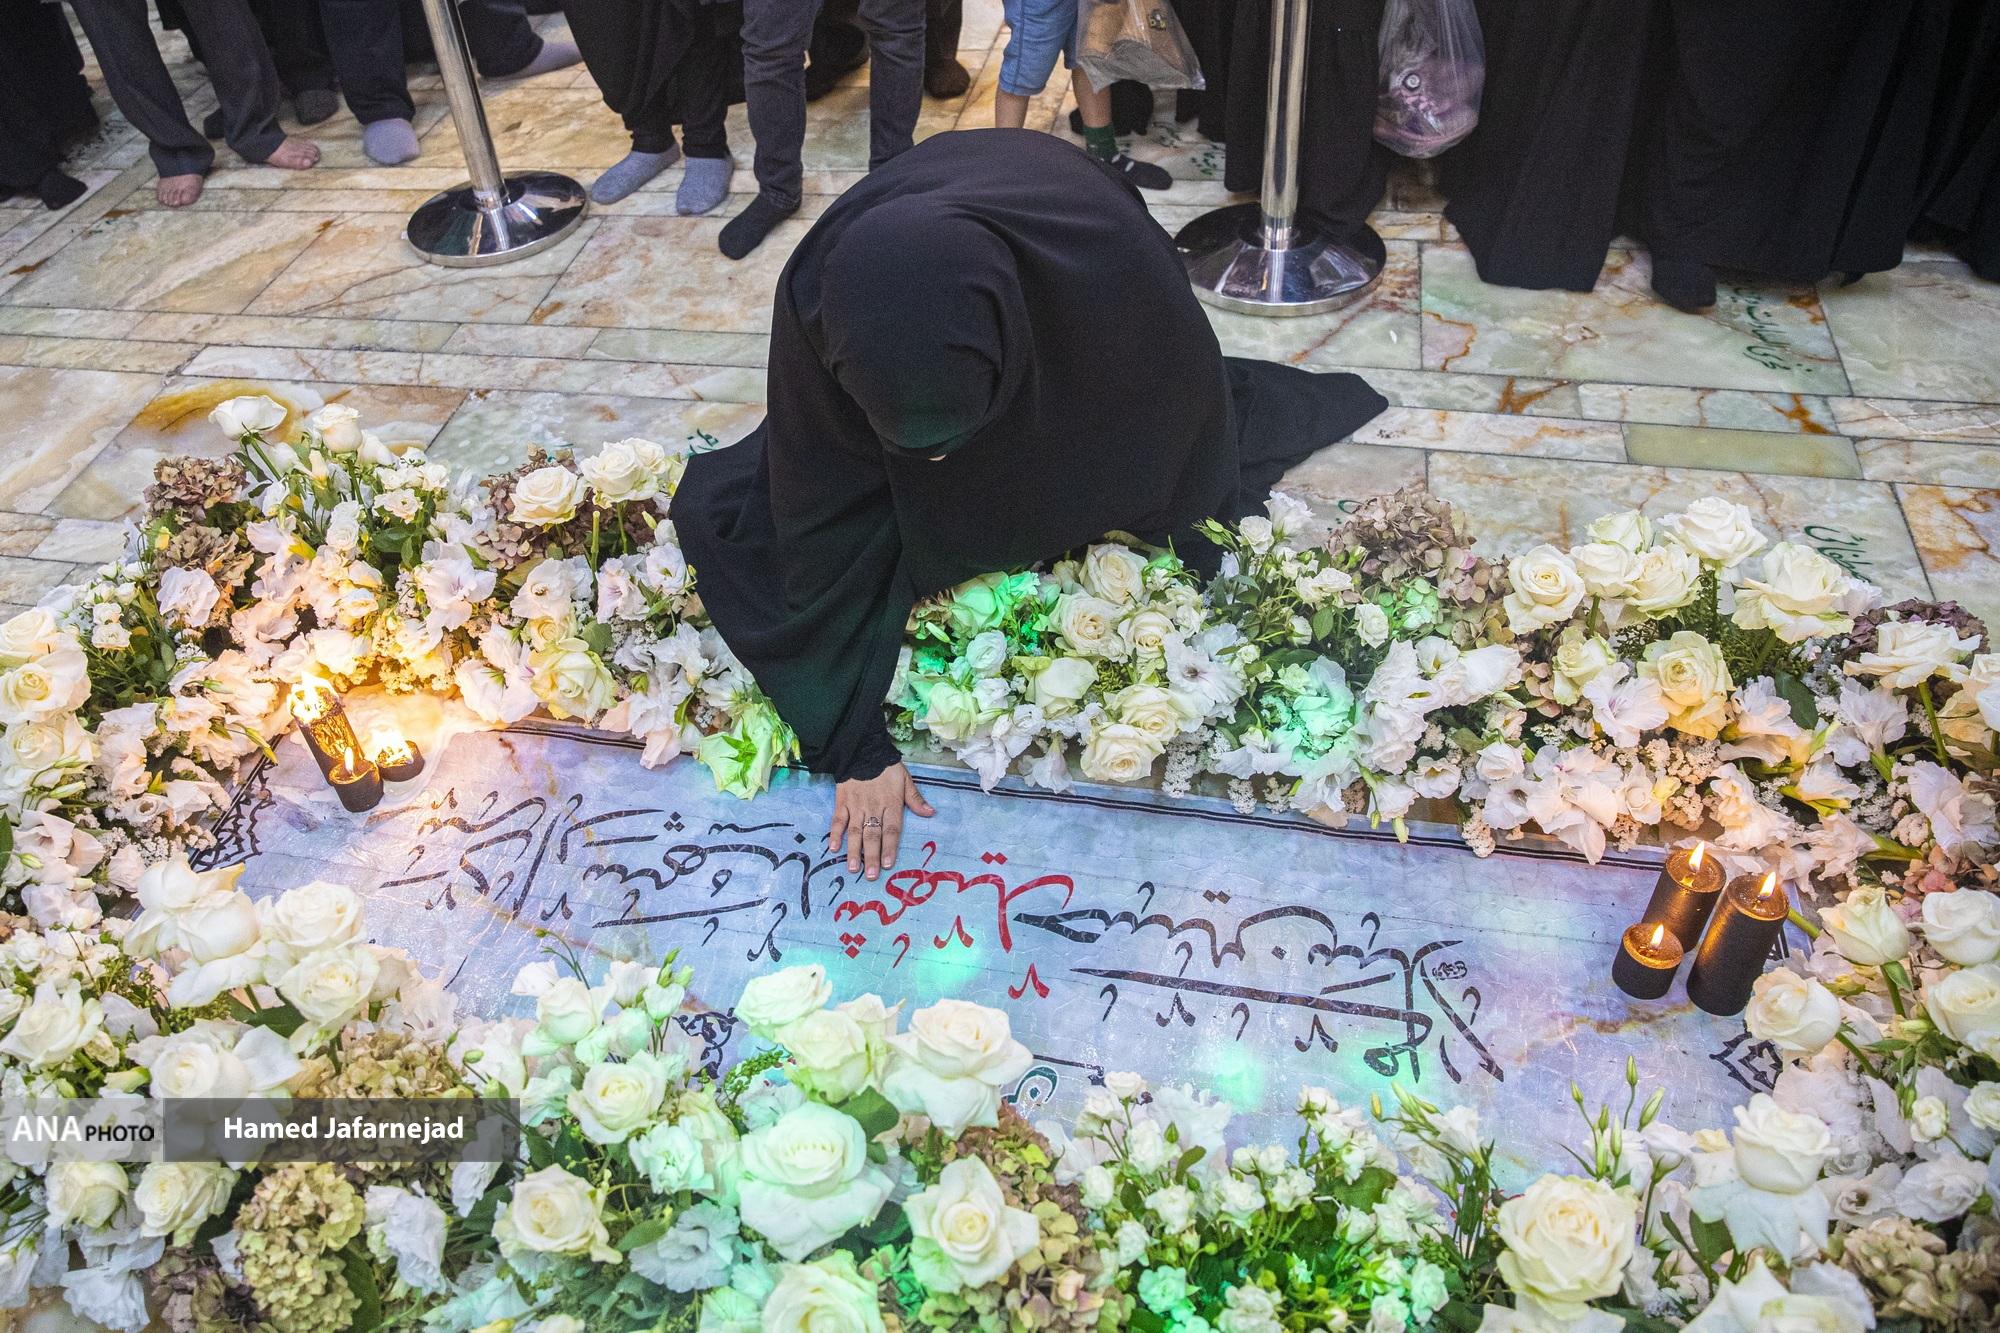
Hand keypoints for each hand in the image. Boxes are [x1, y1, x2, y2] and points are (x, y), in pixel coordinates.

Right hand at [829, 762, 933, 880]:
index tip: (888, 864)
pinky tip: (834, 848)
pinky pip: (838, 820)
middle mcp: (873, 808)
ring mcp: (856, 806)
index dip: (890, 847)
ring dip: (854, 850)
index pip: (892, 830)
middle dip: (872, 856)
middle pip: (873, 835)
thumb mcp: (905, 780)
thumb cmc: (886, 768)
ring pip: (855, 831)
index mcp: (891, 804)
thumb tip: (931, 813)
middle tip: (871, 875)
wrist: (862, 750)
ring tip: (853, 867)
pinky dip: (835, 834)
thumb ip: (915, 799)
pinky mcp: (842, 802)